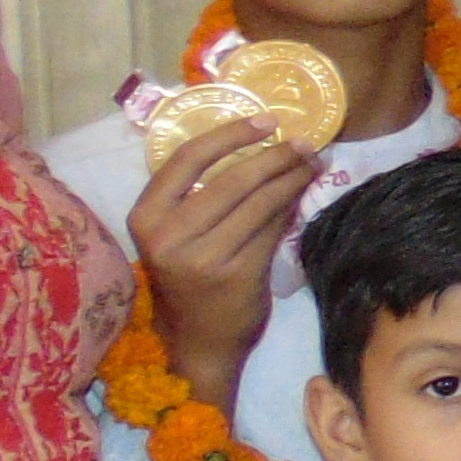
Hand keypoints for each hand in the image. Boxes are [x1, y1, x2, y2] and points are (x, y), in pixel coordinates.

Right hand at [128, 117, 323, 403]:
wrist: (197, 340)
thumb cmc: (188, 278)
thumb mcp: (178, 235)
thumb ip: (202, 194)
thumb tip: (262, 145)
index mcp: (147, 216)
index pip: (187, 158)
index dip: (230, 135)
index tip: (266, 121)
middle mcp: (169, 236)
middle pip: (233, 179)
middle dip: (276, 156)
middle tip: (306, 143)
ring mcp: (204, 257)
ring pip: (259, 203)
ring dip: (292, 179)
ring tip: (314, 163)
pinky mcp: (237, 275)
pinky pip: (271, 230)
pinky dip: (291, 208)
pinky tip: (304, 195)